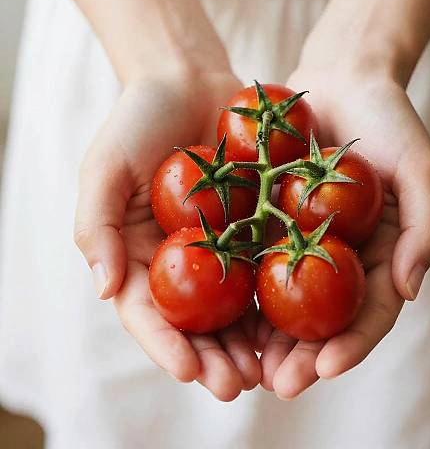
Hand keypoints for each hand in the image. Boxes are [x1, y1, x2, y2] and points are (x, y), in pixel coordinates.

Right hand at [74, 69, 260, 400]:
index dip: (164, 345)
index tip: (187, 372)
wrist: (188, 80)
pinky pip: (266, 266)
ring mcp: (220, 245)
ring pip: (234, 306)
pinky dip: (278, 299)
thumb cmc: (138, 120)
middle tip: (236, 386)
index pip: (147, 311)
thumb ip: (96, 225)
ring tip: (269, 372)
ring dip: (249, 342)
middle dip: (213, 357)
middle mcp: (180, 258)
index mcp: (138, 252)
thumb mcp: (104, 167)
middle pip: (195, 321)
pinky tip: (295, 324)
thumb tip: (104, 288)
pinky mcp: (254, 225)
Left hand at [259, 66, 429, 398]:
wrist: (342, 78)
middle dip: (303, 355)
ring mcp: (302, 239)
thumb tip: (409, 290)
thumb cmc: (389, 120)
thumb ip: (424, 228)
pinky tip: (222, 314)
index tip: (325, 368)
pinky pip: (254, 257)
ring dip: (266, 337)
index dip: (352, 345)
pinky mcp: (269, 218)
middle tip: (278, 384)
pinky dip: (241, 289)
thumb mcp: (420, 169)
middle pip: (324, 318)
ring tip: (246, 366)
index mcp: (380, 253)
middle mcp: (340, 255)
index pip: (371, 312)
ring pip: (284, 300)